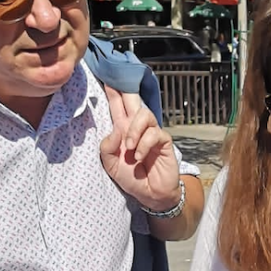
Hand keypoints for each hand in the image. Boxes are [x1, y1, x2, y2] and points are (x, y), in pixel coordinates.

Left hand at [99, 87, 182, 212]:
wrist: (151, 195)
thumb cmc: (132, 179)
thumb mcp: (111, 166)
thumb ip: (107, 149)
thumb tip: (115, 131)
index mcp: (122, 130)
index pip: (117, 105)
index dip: (113, 91)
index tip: (106, 76)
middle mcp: (137, 128)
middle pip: (133, 100)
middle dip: (126, 89)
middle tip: (119, 80)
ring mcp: (151, 133)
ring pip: (144, 114)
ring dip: (134, 130)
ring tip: (129, 148)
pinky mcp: (163, 142)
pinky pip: (154, 133)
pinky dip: (144, 145)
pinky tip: (140, 157)